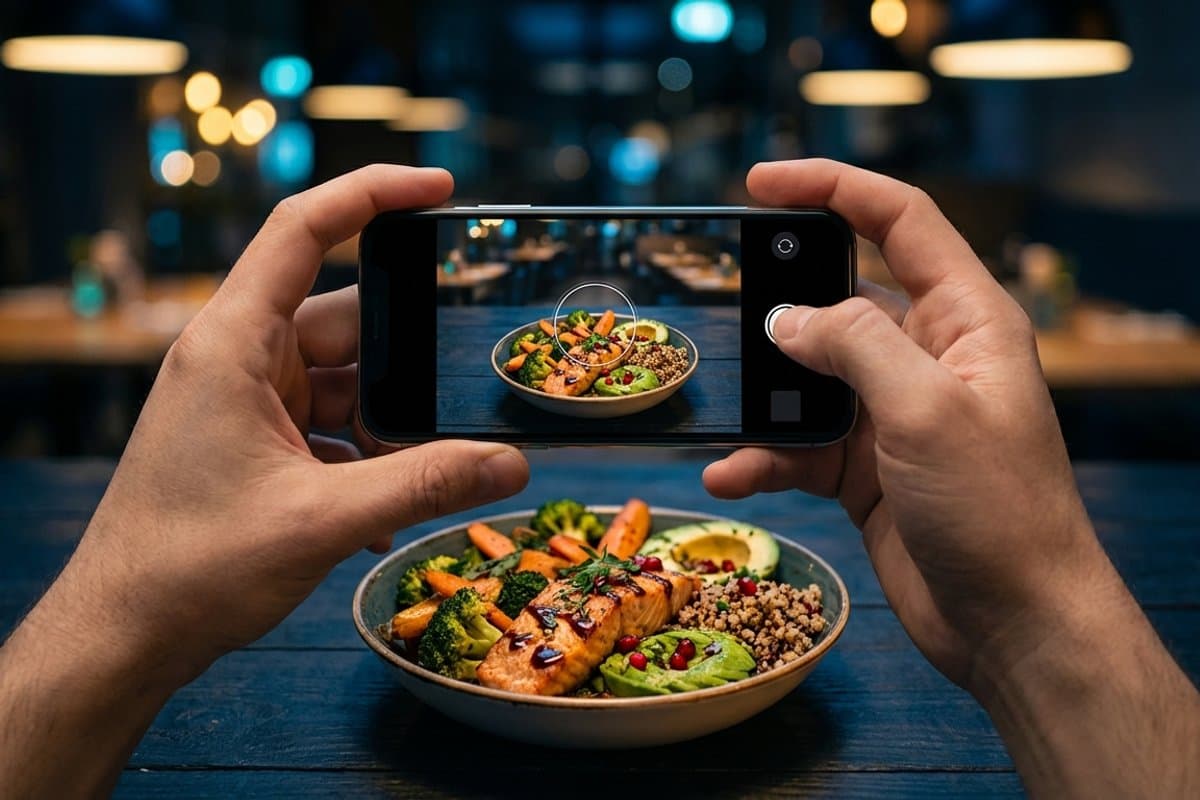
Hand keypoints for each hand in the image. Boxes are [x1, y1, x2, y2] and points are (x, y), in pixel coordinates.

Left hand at [0, 165, 528, 795]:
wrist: (123, 634)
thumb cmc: (191, 567)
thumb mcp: (321, 520)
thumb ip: (423, 486)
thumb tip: (510, 466)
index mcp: (234, 343)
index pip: (304, 230)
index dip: (373, 194)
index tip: (439, 188)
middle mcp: (236, 357)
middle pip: (345, 325)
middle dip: (400, 369)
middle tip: (450, 406)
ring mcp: (242, 399)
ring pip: (342, 384)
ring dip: (383, 430)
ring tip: (421, 480)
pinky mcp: (251, 440)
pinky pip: (325, 427)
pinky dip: (360, 461)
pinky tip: (382, 516)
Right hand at [705, 159, 1198, 795]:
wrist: (1013, 622)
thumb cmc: (996, 506)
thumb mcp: (926, 408)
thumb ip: (853, 346)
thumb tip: (785, 319)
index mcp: (966, 318)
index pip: (899, 220)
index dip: (832, 187)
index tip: (761, 183)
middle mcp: (928, 357)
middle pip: (842, 298)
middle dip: (784, 304)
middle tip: (728, 306)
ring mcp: (893, 415)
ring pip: (810, 379)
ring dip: (767, 399)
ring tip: (730, 414)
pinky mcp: (865, 470)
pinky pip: (800, 448)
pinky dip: (763, 459)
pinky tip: (731, 477)